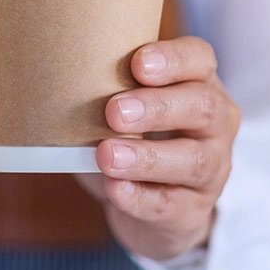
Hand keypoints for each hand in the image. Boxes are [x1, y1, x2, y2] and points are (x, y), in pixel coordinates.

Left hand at [76, 37, 240, 260]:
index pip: (200, 59)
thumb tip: (53, 79)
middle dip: (157, 107)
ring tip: (106, 155)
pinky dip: (140, 197)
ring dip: (146, 157)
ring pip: (192, 160)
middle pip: (202, 107)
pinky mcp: (193, 211)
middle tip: (114, 111)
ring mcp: (212, 170)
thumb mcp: (126, 107)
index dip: (174, 59)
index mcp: (198, 84)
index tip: (137, 64)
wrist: (155, 206)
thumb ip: (106, 89)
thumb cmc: (135, 138)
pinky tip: (115, 189)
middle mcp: (215, 124)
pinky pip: (171, 205)